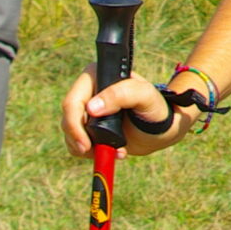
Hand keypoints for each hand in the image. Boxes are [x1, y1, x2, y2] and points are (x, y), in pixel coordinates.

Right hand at [59, 69, 192, 158]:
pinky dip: (91, 153)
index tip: (85, 143)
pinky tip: (113, 153)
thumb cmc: (155, 106)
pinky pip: (77, 143)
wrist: (162, 128)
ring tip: (115, 152)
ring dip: (87, 148)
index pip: (73, 100)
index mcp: (97, 76)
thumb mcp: (144, 96)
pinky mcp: (89, 128)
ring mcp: (87, 111)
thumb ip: (121, 95)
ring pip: (70, 133)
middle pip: (69, 118)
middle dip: (79, 139)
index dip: (74, 123)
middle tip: (92, 152)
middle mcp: (88, 92)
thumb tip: (91, 108)